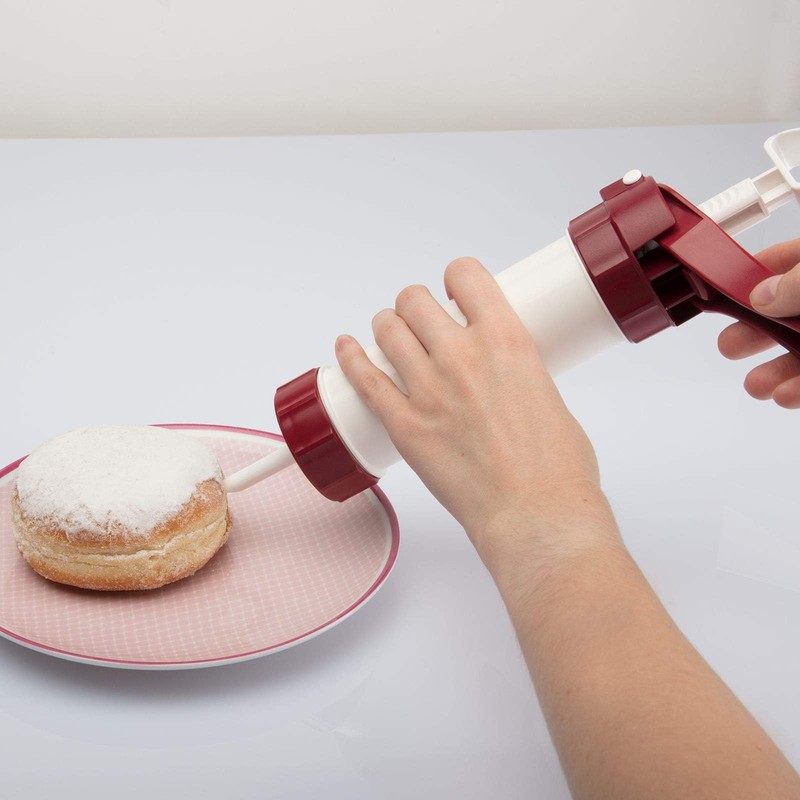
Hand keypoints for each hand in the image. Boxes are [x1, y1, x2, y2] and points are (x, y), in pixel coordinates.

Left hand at [335, 257, 617, 569]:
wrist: (536, 515)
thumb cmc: (557, 467)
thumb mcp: (549, 395)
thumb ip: (519, 375)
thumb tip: (505, 376)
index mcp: (506, 339)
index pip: (466, 275)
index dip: (456, 276)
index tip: (455, 288)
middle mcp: (462, 355)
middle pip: (416, 300)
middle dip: (416, 304)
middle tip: (422, 319)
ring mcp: (428, 389)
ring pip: (388, 330)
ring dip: (387, 325)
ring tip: (391, 333)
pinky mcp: (404, 425)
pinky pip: (364, 379)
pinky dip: (351, 358)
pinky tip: (346, 348)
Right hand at [718, 238, 799, 406]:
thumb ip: (798, 281)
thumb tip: (762, 296)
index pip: (781, 261)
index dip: (747, 275)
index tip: (717, 293)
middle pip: (783, 311)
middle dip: (753, 333)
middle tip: (729, 347)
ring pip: (799, 348)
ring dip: (773, 370)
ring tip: (756, 386)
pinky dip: (797, 388)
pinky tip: (784, 395)